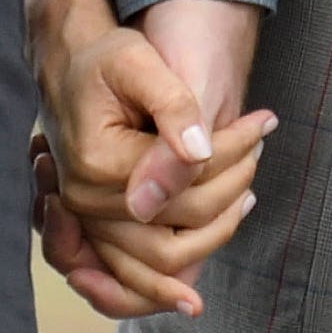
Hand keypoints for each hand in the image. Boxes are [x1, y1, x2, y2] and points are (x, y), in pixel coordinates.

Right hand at [26, 0, 271, 321]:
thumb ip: (174, 106)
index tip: (263, 121)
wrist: (68, 70)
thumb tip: (202, 153)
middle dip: (233, 187)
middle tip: (258, 148)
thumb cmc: (106, 61)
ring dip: (219, 230)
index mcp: (99, 162)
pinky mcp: (98, 230)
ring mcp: (91, 221)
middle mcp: (88, 201)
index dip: (235, 152)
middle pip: (186, 222)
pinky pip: (142, 271)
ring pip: (169, 258)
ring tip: (247, 191)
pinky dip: (181, 266)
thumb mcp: (139, 64)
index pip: (189, 179)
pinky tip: (220, 229)